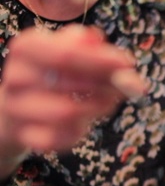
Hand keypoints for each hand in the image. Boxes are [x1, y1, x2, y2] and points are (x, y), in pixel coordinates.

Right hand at [0, 25, 144, 154]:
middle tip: (125, 87)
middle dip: (105, 87)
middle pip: (70, 84)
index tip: (128, 65)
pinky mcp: (25, 136)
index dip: (102, 61)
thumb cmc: (58, 73)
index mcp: (27, 48)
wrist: (23, 105)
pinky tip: (83, 122)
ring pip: (67, 113)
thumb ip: (101, 54)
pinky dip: (80, 131)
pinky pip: (62, 137)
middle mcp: (15, 77)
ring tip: (107, 103)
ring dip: (97, 109)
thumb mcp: (76, 53)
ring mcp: (16, 108)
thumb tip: (124, 63)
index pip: (66, 54)